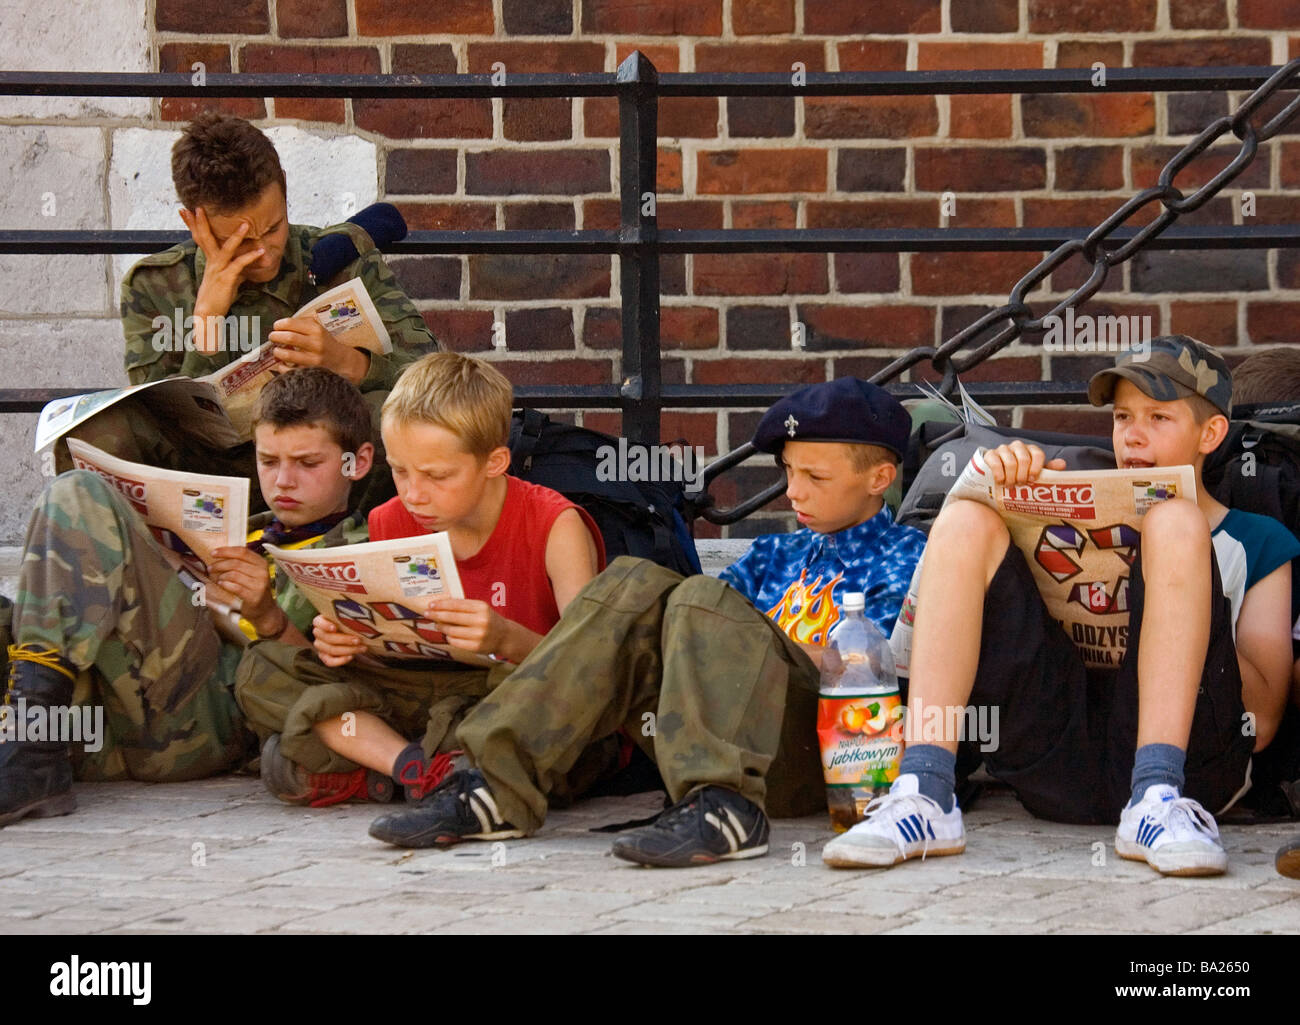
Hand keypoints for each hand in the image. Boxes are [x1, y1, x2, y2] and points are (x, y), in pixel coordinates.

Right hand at [180, 207, 265, 344]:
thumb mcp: (227, 280)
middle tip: (198, 206)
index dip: (193, 224)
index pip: (199, 238)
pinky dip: (251, 257)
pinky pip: (239, 265)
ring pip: (226, 249)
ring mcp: (218, 270)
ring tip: (246, 225)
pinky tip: (261, 251)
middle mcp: (211, 263)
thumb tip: (245, 266)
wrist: (208, 314)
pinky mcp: (227, 279)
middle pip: (204, 238)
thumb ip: (235, 270)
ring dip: (237, 236)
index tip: (186, 210)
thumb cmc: (217, 298)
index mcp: (209, 261)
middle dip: (201, 222)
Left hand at [209, 546, 277, 631]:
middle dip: (220, 564)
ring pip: (234, 574)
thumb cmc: (255, 589)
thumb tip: (221, 554)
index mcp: (261, 563)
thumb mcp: (253, 573)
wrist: (265, 609)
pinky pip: (235, 587)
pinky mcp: (253, 596)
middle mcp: (262, 572)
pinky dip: (225, 585)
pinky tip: (221, 584)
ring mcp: (259, 585)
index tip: (213, 553)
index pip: (242, 551)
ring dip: (222, 575)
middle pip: (236, 563)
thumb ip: (242, 563)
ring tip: (217, 578)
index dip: (226, 551)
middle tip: (211, 568)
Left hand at [268, 315, 369, 383]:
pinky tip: (282, 364)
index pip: (292, 323)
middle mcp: (316, 344)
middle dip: (275, 336)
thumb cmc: (325, 343)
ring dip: (277, 352)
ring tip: (276, 350)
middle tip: (272, 337)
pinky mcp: (311, 372)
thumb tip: (281, 324)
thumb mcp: (318, 328)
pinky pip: (290, 371)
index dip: (279, 324)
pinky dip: (282, 367)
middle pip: (288, 337)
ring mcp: (314, 360)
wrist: (342, 361)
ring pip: (287, 355)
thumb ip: (302, 323)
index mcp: (317, 330)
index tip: (276, 327)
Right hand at [311, 614, 366, 666]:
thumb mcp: (345, 618)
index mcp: (319, 622)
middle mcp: (318, 633)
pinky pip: (329, 661)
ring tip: (361, 648)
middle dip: (344, 640)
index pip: (318, 622)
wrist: (347, 633)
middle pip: (328, 638)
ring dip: (348, 650)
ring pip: (331, 650)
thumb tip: (363, 616)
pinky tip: (351, 656)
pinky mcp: (324, 656)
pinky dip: (340, 660)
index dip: (325, 625)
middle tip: (358, 640)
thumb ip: (348, 617)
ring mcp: (320, 646)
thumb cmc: (346, 622)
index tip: (335, 628)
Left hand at [425, 598, 507, 655]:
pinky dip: (449, 637)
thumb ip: (464, 606)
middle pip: (452, 617)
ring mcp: (478, 635)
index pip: (456, 605)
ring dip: (441, 627)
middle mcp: (481, 621)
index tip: (431, 604)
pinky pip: (455, 641)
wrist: (504, 636)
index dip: (441, 604)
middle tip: (427, 613)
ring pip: (451, 630)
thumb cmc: (488, 619)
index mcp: (481, 608)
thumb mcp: (481, 608)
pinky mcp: (475, 647)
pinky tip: (449, 634)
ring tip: (438, 625)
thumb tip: (441, 605)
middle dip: (437, 615)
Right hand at [982, 440, 1066, 485]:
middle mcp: (1017, 447)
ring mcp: (1003, 449)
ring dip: (1011, 478)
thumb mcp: (1033, 474)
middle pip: (1023, 459)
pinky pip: (996, 463)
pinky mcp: (989, 454)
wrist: (996, 478)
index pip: (1037, 454)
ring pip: (1010, 462)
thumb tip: (1062, 464)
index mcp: (1030, 450)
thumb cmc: (1018, 475)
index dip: (1036, 468)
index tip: (1032, 479)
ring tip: (1010, 486)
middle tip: (1019, 485)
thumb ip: (1047, 470)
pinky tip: (1000, 482)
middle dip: (1022, 475)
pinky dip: (999, 475)